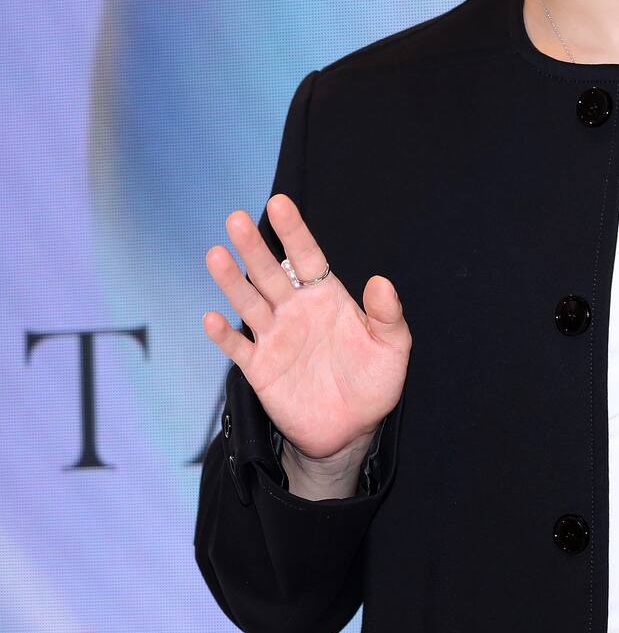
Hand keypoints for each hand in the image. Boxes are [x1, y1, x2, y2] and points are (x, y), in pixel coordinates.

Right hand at [202, 193, 411, 462]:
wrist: (353, 429)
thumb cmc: (374, 380)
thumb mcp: (393, 345)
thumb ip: (387, 314)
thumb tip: (381, 281)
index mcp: (326, 297)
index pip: (307, 256)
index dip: (294, 231)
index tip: (280, 203)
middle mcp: (296, 310)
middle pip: (271, 272)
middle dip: (255, 247)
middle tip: (236, 218)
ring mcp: (276, 338)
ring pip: (249, 303)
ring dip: (232, 281)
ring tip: (216, 254)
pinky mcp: (261, 370)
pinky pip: (239, 349)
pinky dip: (224, 336)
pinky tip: (212, 318)